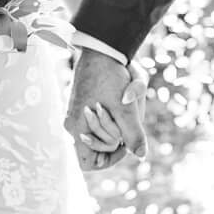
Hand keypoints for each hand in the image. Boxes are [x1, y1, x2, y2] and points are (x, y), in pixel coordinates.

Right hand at [64, 49, 147, 171]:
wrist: (100, 49)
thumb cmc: (110, 77)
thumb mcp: (126, 108)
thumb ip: (134, 134)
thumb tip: (140, 156)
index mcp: (78, 129)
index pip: (88, 164)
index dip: (108, 160)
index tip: (124, 145)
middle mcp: (73, 124)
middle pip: (97, 147)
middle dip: (116, 137)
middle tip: (128, 120)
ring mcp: (76, 114)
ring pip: (99, 131)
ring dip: (116, 123)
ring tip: (125, 104)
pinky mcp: (81, 104)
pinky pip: (96, 119)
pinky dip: (111, 114)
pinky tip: (120, 98)